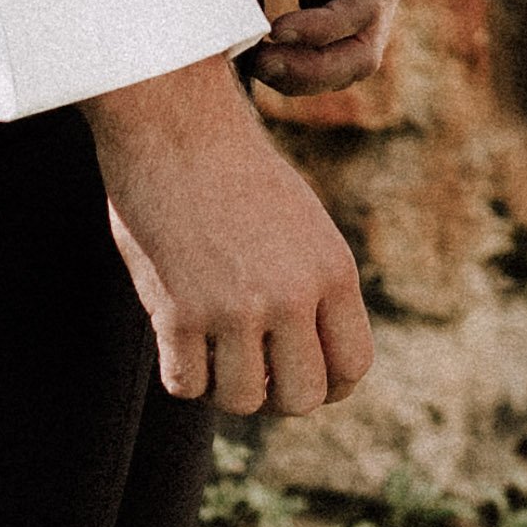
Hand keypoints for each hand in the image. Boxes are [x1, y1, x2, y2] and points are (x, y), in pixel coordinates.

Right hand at [87, 51, 375, 414]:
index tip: (299, 376)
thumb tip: (312, 364)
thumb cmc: (235, 172)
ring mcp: (234, 308)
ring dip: (224, 386)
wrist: (174, 126)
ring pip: (241, 401)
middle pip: (300, 399)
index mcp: (333, 271)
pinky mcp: (178, 312)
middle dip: (275, 395)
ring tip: (212, 350)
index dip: (328, 386)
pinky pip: (186, 385)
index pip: (352, 368)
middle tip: (252, 369)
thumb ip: (315, 290)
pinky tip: (178, 340)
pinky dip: (182, 373)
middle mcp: (292, 295)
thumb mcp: (302, 224)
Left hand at [256, 0, 419, 94]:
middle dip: (315, 69)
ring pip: (347, 56)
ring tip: (254, 66)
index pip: (366, 7)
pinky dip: (298, 56)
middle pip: (364, 51)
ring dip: (305, 72)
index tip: (276, 31)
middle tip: (261, 66)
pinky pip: (325, 40)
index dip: (323, 29)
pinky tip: (260, 55)